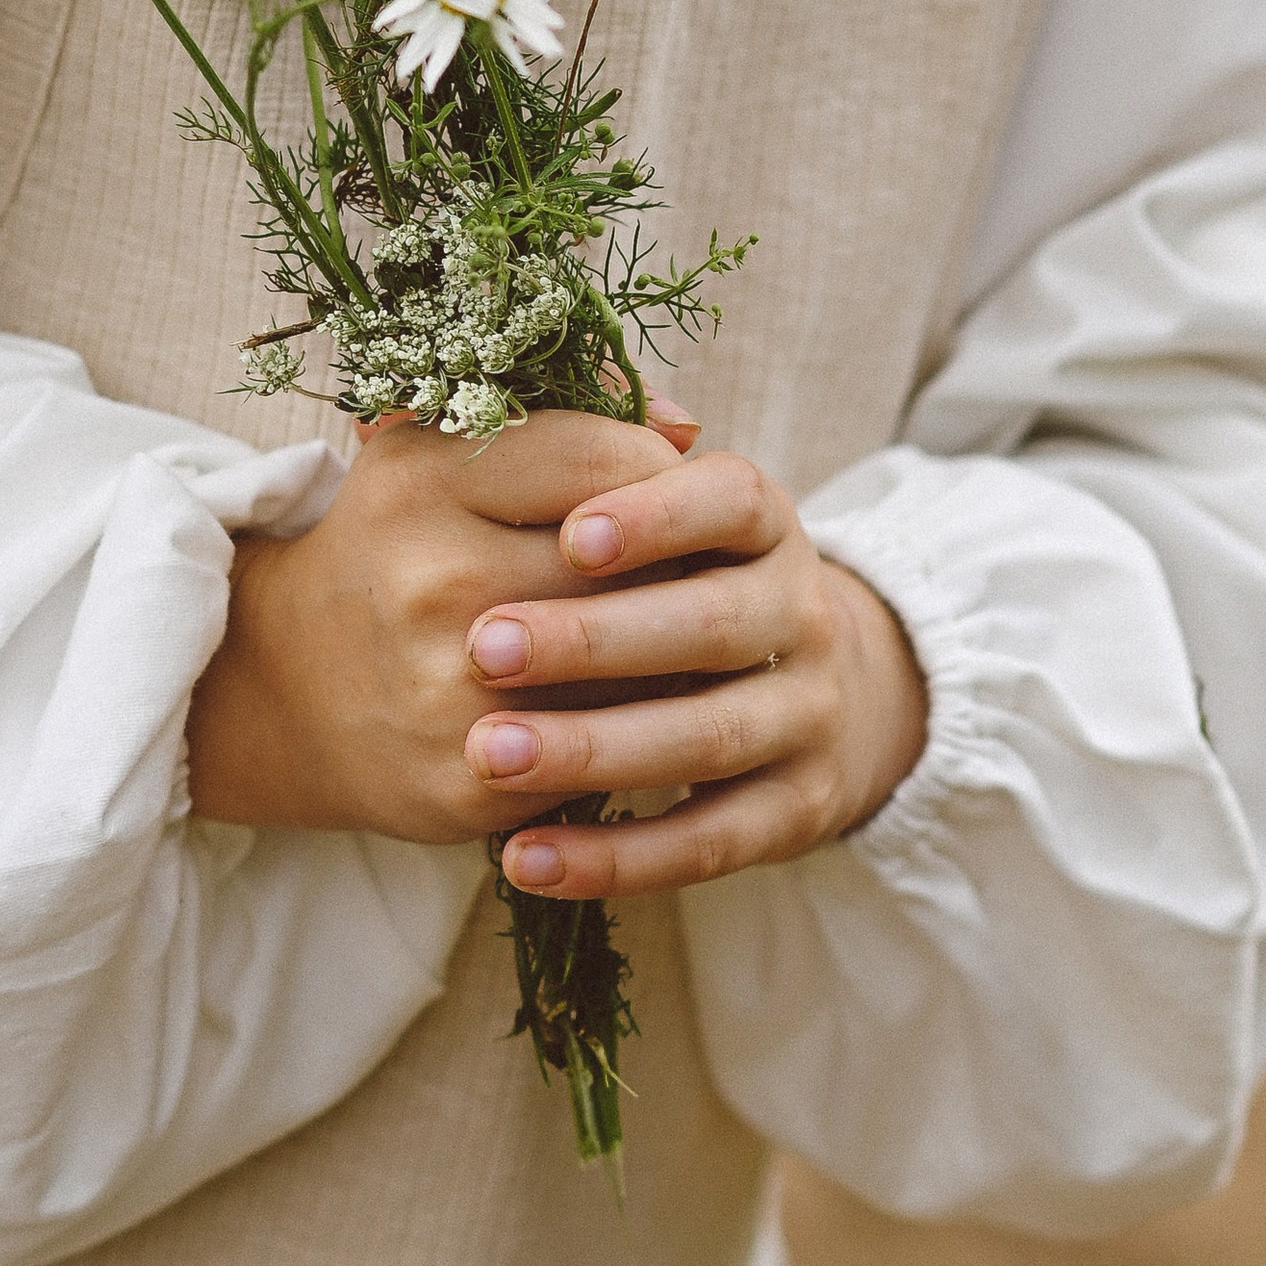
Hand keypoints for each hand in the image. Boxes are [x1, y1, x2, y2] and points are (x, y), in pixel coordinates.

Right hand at [185, 402, 695, 845]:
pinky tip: (623, 702)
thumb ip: (560, 416)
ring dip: (669, 650)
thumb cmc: (396, 546)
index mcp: (422, 482)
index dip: (658, 472)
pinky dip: (631, 725)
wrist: (290, 685)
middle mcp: (429, 582)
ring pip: (633, 665)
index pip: (604, 461)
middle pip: (631, 566)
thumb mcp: (439, 453)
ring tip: (664, 629)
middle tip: (685, 560)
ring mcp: (446, 690)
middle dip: (676, 562)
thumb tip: (686, 425)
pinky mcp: (471, 781)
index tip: (660, 486)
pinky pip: (605, 748)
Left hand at [462, 447, 928, 898]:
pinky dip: (618, 857)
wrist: (802, 685)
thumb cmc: (673, 573)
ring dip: (596, 749)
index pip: (729, 500)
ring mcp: (809, 713)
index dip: (658, 513)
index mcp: (762, 519)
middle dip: (596, 638)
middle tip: (482, 646)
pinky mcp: (799, 809)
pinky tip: (524, 859)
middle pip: (712, 623)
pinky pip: (710, 841)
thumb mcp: (647, 503)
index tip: (571, 533)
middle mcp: (802, 609)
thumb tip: (455, 406)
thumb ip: (571, 451)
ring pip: (708, 737)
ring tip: (488, 754)